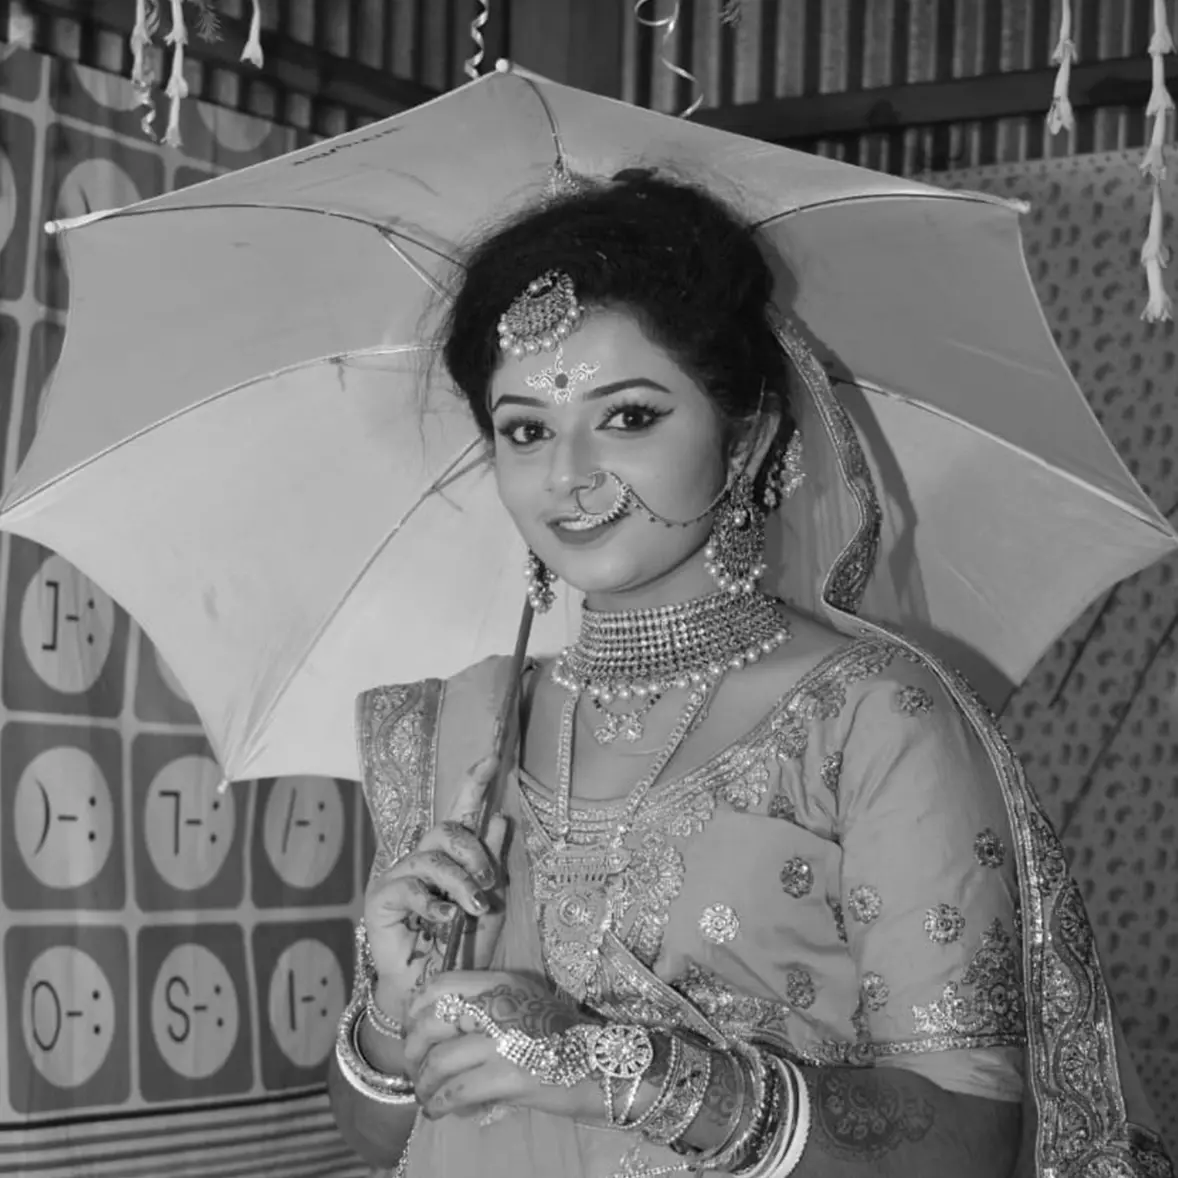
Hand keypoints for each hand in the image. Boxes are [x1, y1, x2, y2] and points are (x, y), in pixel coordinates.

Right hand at [364, 757, 509, 1027]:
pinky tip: (446, 920)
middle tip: (489, 884)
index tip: (492, 758)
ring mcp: (400, 876)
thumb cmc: (463, 948)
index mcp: (452, 858)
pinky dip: (435, 903)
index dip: (472, 784)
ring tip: (474, 907)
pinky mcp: (382, 898)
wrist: (436, 988)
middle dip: (474, 852)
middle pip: (447, 829)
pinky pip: (411, 886)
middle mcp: (424, 860)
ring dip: (461, 882)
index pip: (460, 814)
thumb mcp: (491, 903)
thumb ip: (492, 863)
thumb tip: (499, 817)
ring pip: (433, 858)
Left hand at [403, 971, 605, 1123]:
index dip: (416, 1008)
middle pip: (432, 1023)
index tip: (412, 1028)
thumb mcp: (524, 1001)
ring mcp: (504, 1039)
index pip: (440, 984)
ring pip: (440, 1062)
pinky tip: (439, 1111)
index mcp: (500, 982)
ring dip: (425, 1084)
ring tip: (426, 1096)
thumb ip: (485, 1004)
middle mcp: (499, 1004)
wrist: (604, 1064)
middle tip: (415, 1067)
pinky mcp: (510, 1075)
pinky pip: (457, 1091)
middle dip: (414, 1050)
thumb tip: (437, 1026)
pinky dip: (440, 1104)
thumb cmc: (560, 1035)